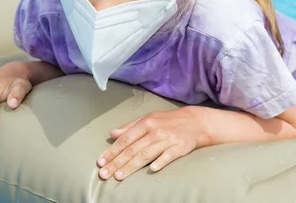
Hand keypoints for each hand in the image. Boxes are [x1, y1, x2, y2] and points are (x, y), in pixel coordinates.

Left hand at [96, 107, 210, 180]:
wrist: (194, 122)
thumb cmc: (167, 121)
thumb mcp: (148, 119)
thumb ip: (130, 127)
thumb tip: (112, 133)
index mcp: (145, 123)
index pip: (125, 139)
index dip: (112, 151)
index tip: (100, 161)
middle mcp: (155, 131)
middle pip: (133, 149)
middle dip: (117, 162)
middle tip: (104, 173)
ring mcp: (167, 139)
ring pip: (146, 154)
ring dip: (131, 166)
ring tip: (119, 176)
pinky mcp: (180, 147)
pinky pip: (168, 156)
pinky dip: (160, 161)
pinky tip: (151, 169)